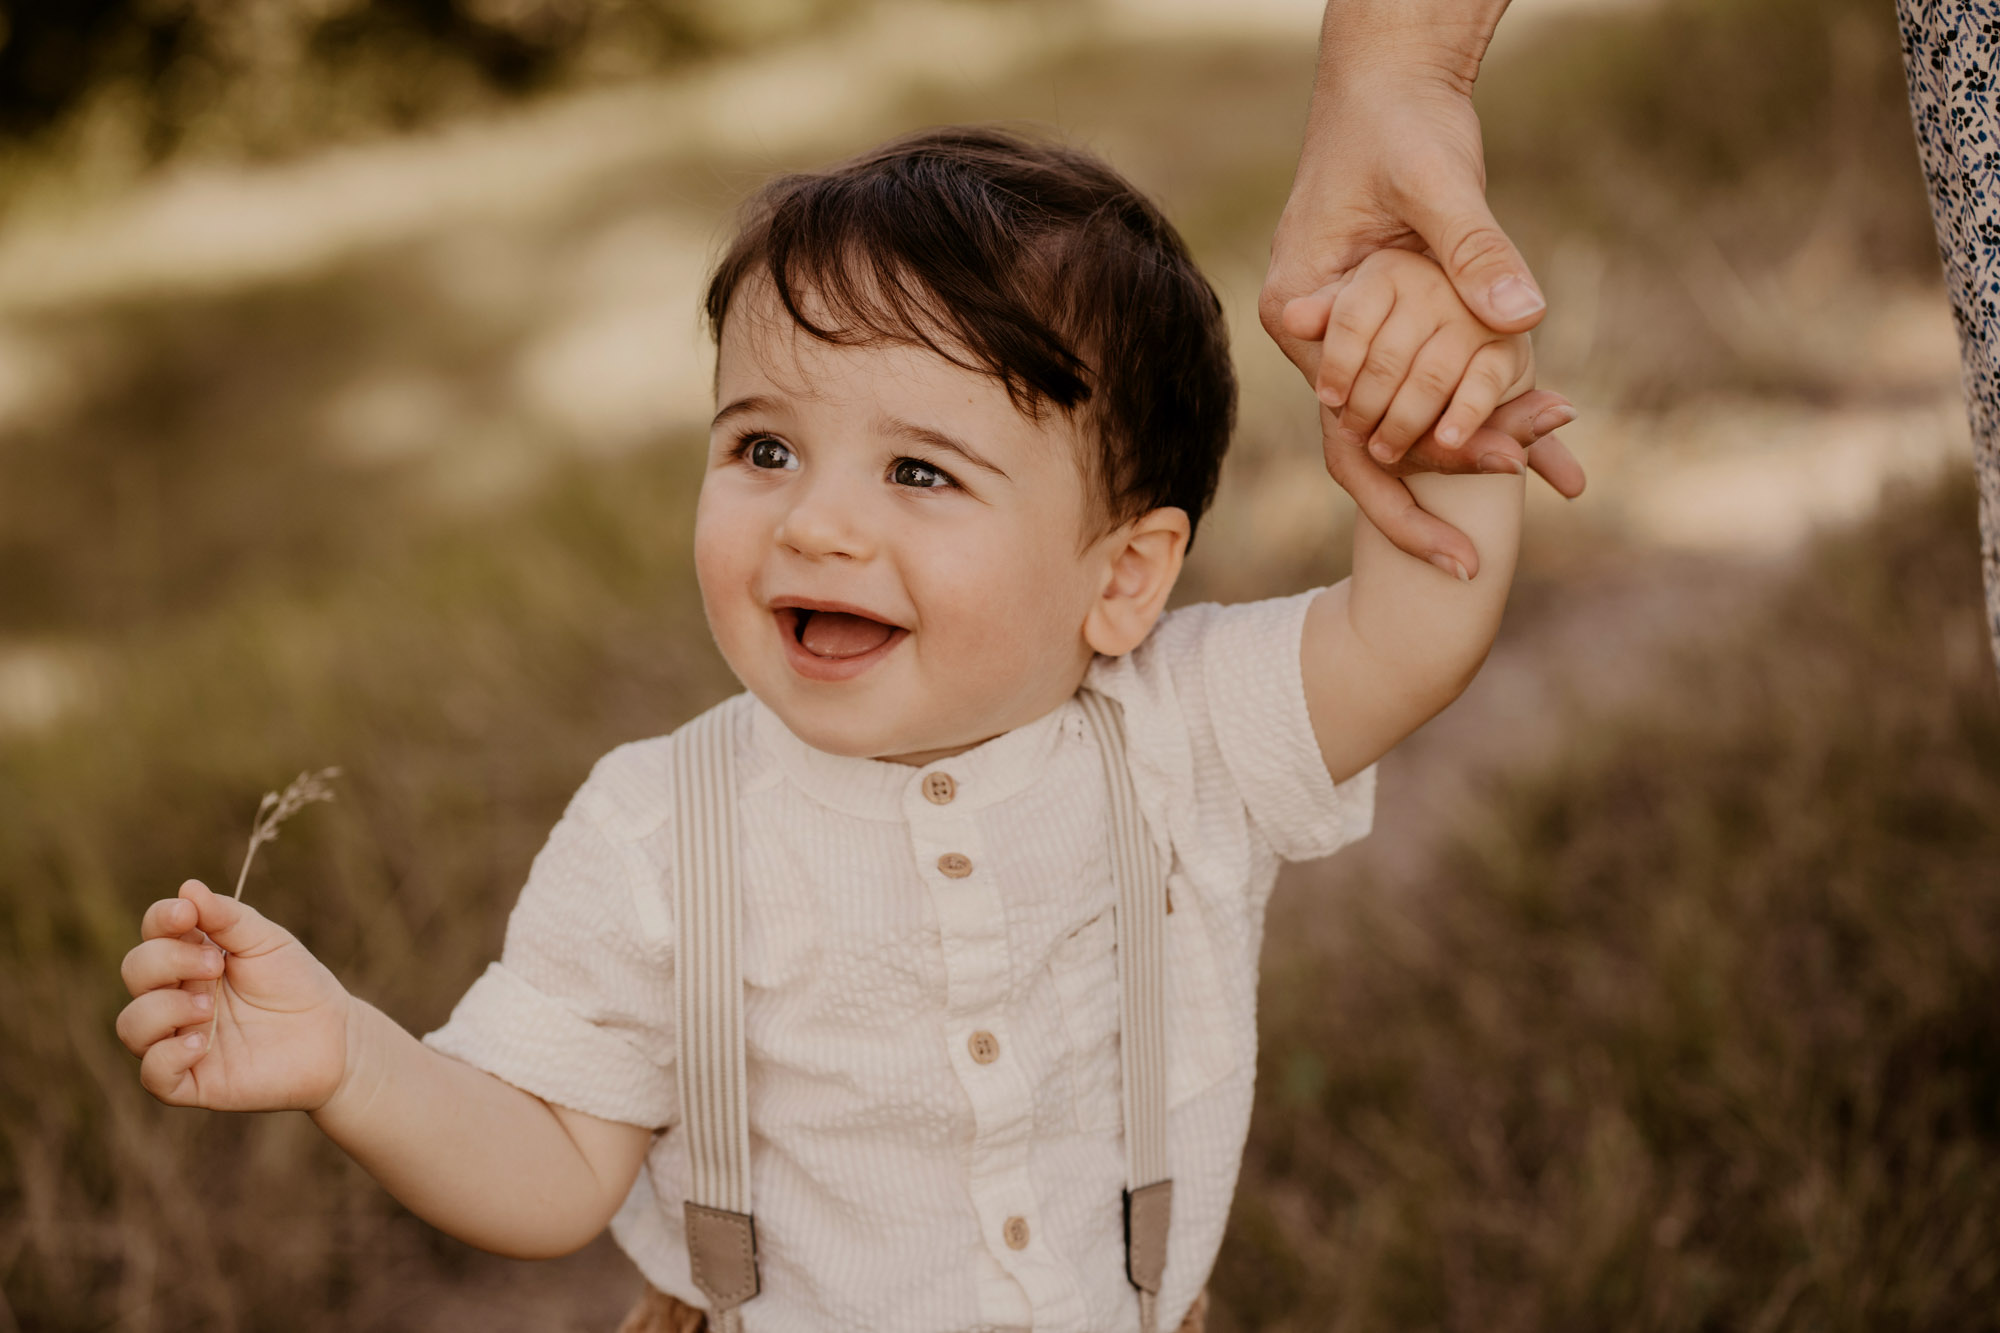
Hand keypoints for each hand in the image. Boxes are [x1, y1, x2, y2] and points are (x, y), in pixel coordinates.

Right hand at [116, 878, 351, 1111]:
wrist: (334, 1036)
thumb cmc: (296, 983)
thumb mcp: (267, 942)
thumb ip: (228, 917)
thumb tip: (187, 888)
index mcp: (190, 959)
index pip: (153, 934)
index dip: (160, 919)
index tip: (188, 914)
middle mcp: (175, 998)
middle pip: (135, 971)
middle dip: (167, 961)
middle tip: (216, 965)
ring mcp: (178, 1040)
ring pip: (131, 1025)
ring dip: (163, 1009)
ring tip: (209, 1007)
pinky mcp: (192, 1081)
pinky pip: (152, 1074)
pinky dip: (166, 1056)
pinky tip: (202, 1043)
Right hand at [1260, 33, 1585, 570]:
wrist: (1391, 82)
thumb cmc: (1398, 123)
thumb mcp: (1438, 180)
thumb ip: (1474, 250)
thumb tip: (1522, 316)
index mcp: (1303, 312)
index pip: (1352, 424)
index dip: (1420, 473)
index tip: (1481, 510)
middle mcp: (1318, 338)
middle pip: (1379, 437)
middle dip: (1453, 478)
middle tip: (1515, 517)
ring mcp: (1351, 335)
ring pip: (1411, 417)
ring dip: (1483, 442)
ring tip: (1562, 472)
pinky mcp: (1391, 324)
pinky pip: (1435, 382)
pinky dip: (1488, 407)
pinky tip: (1547, 442)